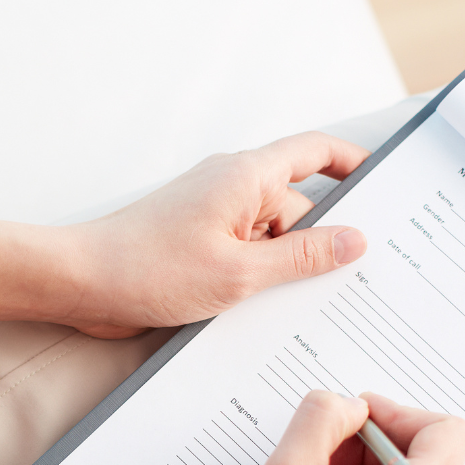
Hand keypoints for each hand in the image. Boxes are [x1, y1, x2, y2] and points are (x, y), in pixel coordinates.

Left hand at [64, 133, 369, 337]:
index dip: (354, 164)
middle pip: (297, 209)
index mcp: (247, 177)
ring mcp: (213, 218)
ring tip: (285, 306)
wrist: (82, 284)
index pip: (316, 153)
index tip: (383, 187)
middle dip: (318, 245)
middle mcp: (231, 189)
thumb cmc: (148, 269)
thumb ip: (302, 257)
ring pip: (269, 240)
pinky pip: (243, 257)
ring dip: (282, 271)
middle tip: (343, 284)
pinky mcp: (197, 245)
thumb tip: (354, 241)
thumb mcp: (240, 272)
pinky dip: (255, 279)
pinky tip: (258, 311)